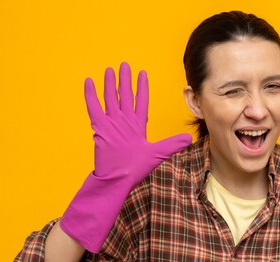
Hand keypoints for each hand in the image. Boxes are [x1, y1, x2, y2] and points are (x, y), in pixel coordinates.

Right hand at [85, 62, 190, 184]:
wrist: (118, 178)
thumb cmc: (136, 168)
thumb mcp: (157, 153)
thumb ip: (172, 143)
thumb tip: (189, 138)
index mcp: (137, 125)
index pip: (140, 101)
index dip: (142, 87)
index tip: (142, 74)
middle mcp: (124, 121)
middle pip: (124, 95)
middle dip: (125, 81)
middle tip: (125, 65)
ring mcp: (111, 123)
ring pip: (110, 98)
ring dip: (110, 84)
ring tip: (110, 70)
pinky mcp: (99, 127)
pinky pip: (94, 107)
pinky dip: (91, 95)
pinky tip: (90, 81)